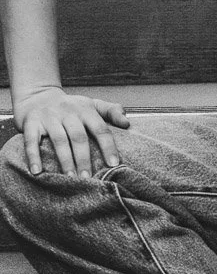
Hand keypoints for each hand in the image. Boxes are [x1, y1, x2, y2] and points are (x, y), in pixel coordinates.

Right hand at [14, 87, 129, 177]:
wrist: (37, 95)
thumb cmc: (70, 106)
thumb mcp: (91, 104)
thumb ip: (111, 111)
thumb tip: (127, 124)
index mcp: (86, 110)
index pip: (100, 128)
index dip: (107, 146)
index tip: (113, 164)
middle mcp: (68, 112)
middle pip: (79, 137)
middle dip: (84, 158)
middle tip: (88, 178)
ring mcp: (49, 117)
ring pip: (59, 140)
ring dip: (65, 160)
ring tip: (70, 178)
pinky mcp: (31, 123)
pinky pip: (32, 140)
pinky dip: (33, 156)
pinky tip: (37, 171)